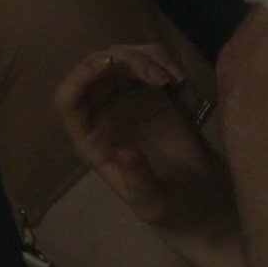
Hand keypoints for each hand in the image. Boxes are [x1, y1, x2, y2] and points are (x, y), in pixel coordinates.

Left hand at [55, 44, 238, 247]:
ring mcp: (128, 103)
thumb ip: (136, 178)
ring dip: (146, 57)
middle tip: (158, 75)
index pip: (68, 100)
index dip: (81, 76)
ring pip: (122, 59)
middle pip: (96, 70)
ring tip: (173, 79)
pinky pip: (149, 64)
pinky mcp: (154, 96)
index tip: (109, 63)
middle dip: (124, 60)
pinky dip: (163, 61)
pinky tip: (180, 79)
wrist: (199, 202)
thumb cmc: (169, 209)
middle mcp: (102, 116)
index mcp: (90, 141)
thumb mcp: (151, 202)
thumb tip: (125, 151)